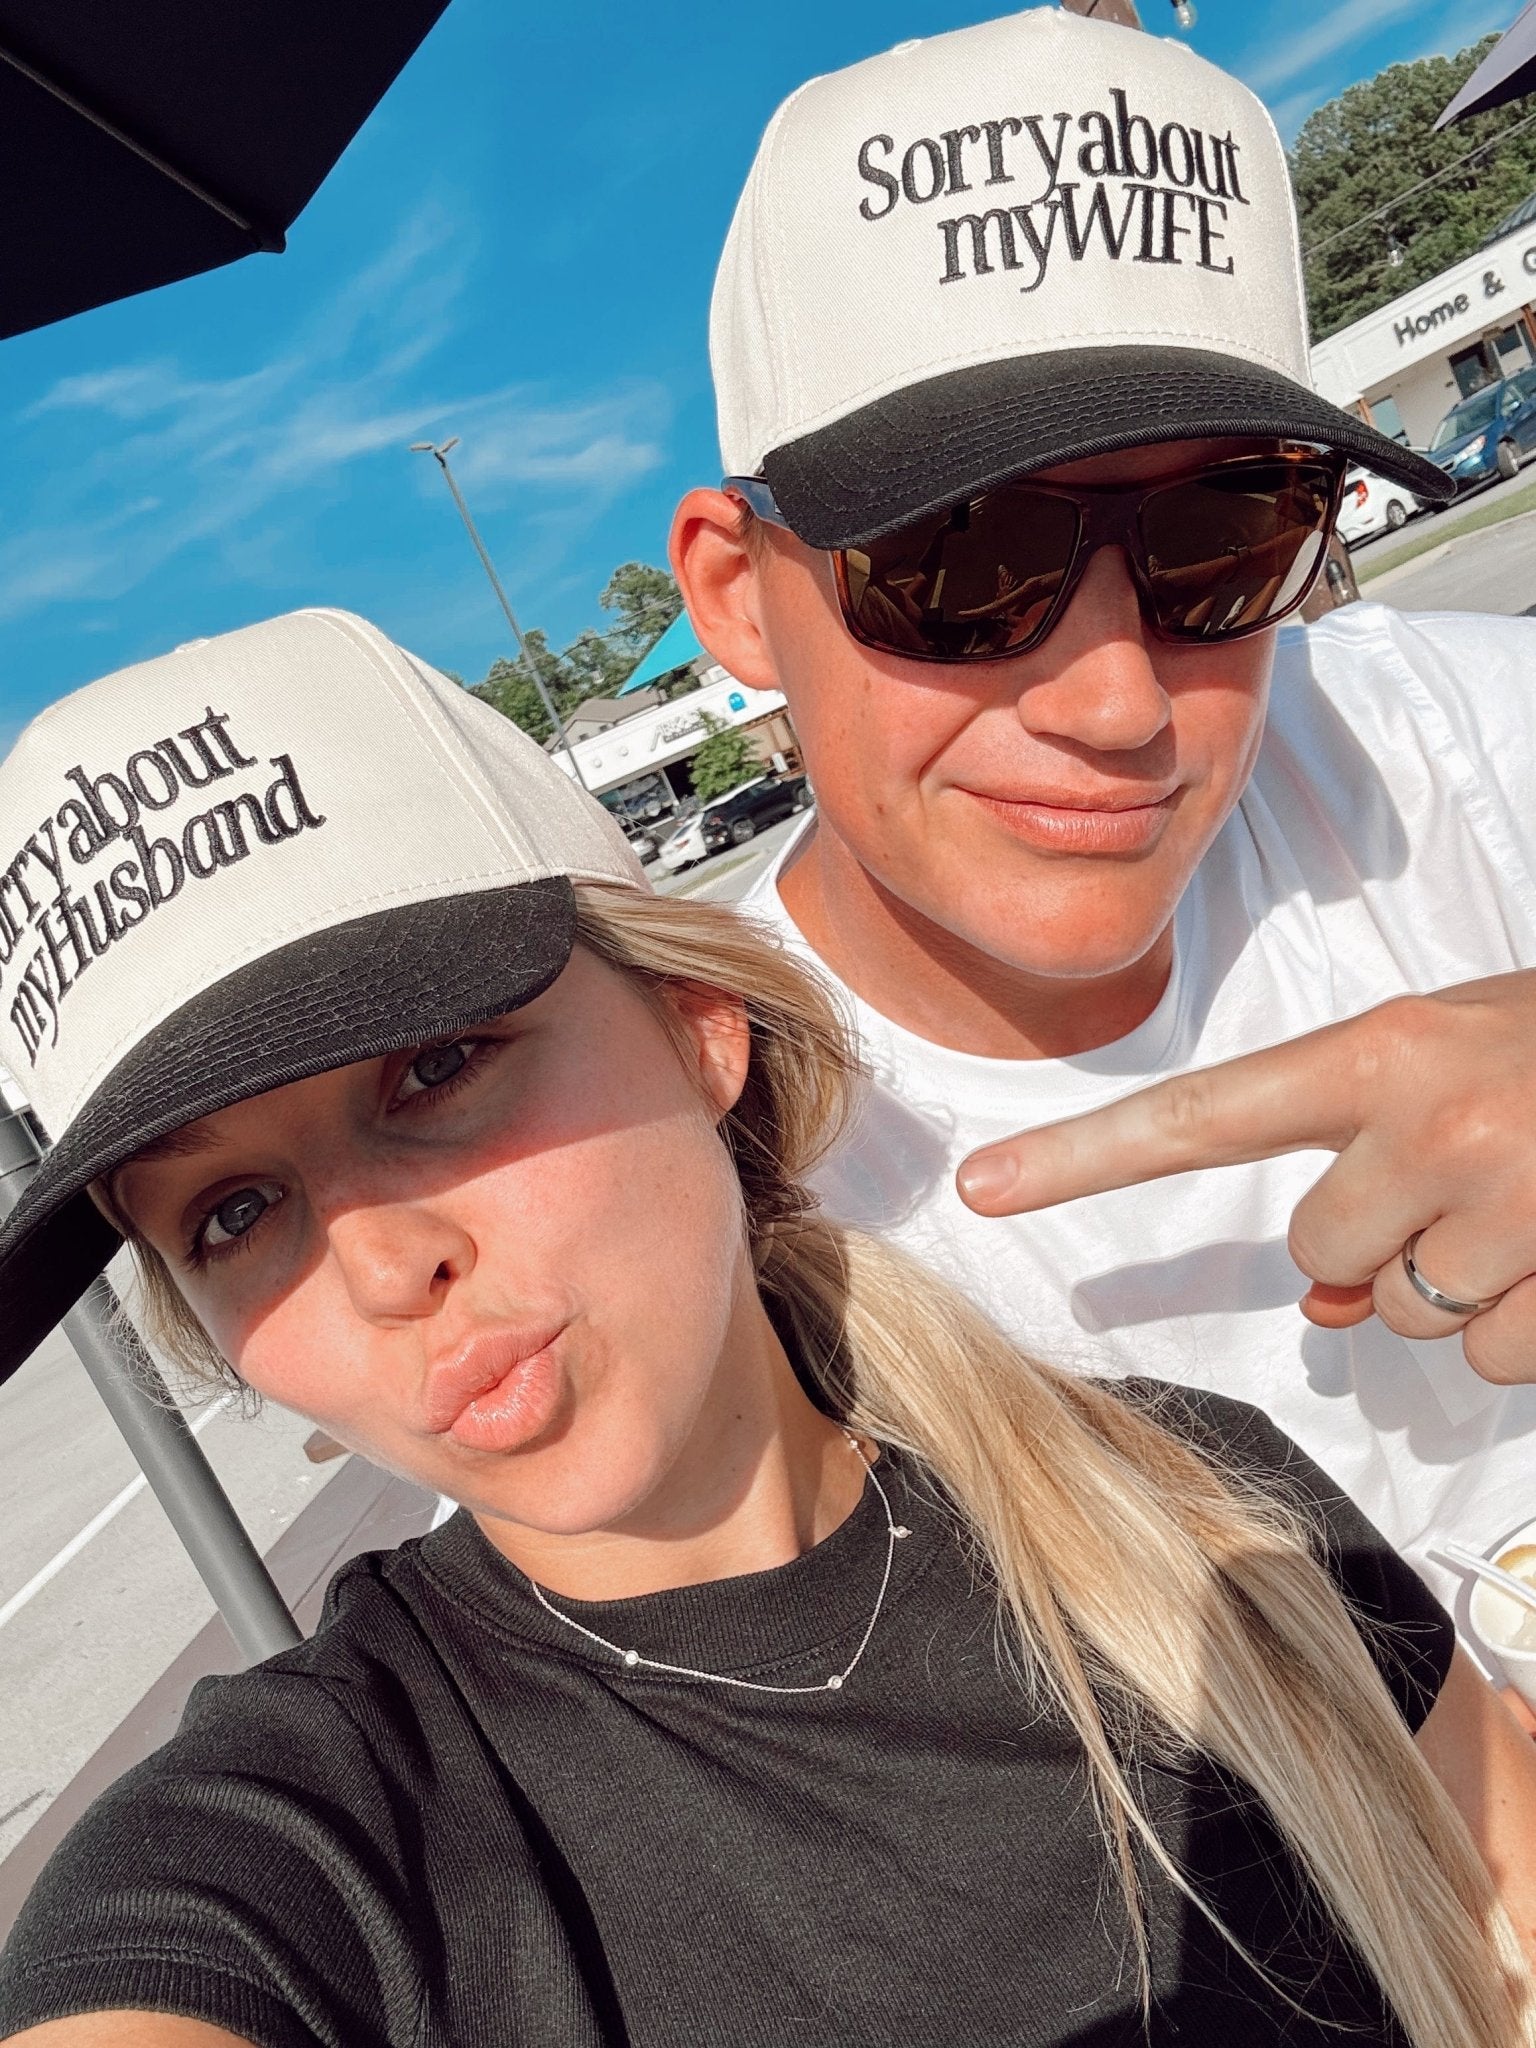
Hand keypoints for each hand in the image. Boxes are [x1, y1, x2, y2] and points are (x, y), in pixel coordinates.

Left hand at [955, 973, 1535, 1384]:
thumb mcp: (1462, 1062)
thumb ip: (1371, 1154)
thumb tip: (1324, 1298)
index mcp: (1385, 1050)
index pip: (1200, 1114)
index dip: (1083, 1157)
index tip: (981, 1188)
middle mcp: (1431, 1125)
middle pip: (1322, 1250)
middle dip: (1384, 1240)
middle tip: (1476, 1176)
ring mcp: (1505, 1207)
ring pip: (1411, 1318)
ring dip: (1467, 1288)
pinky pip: (1498, 1359)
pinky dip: (1533, 1326)